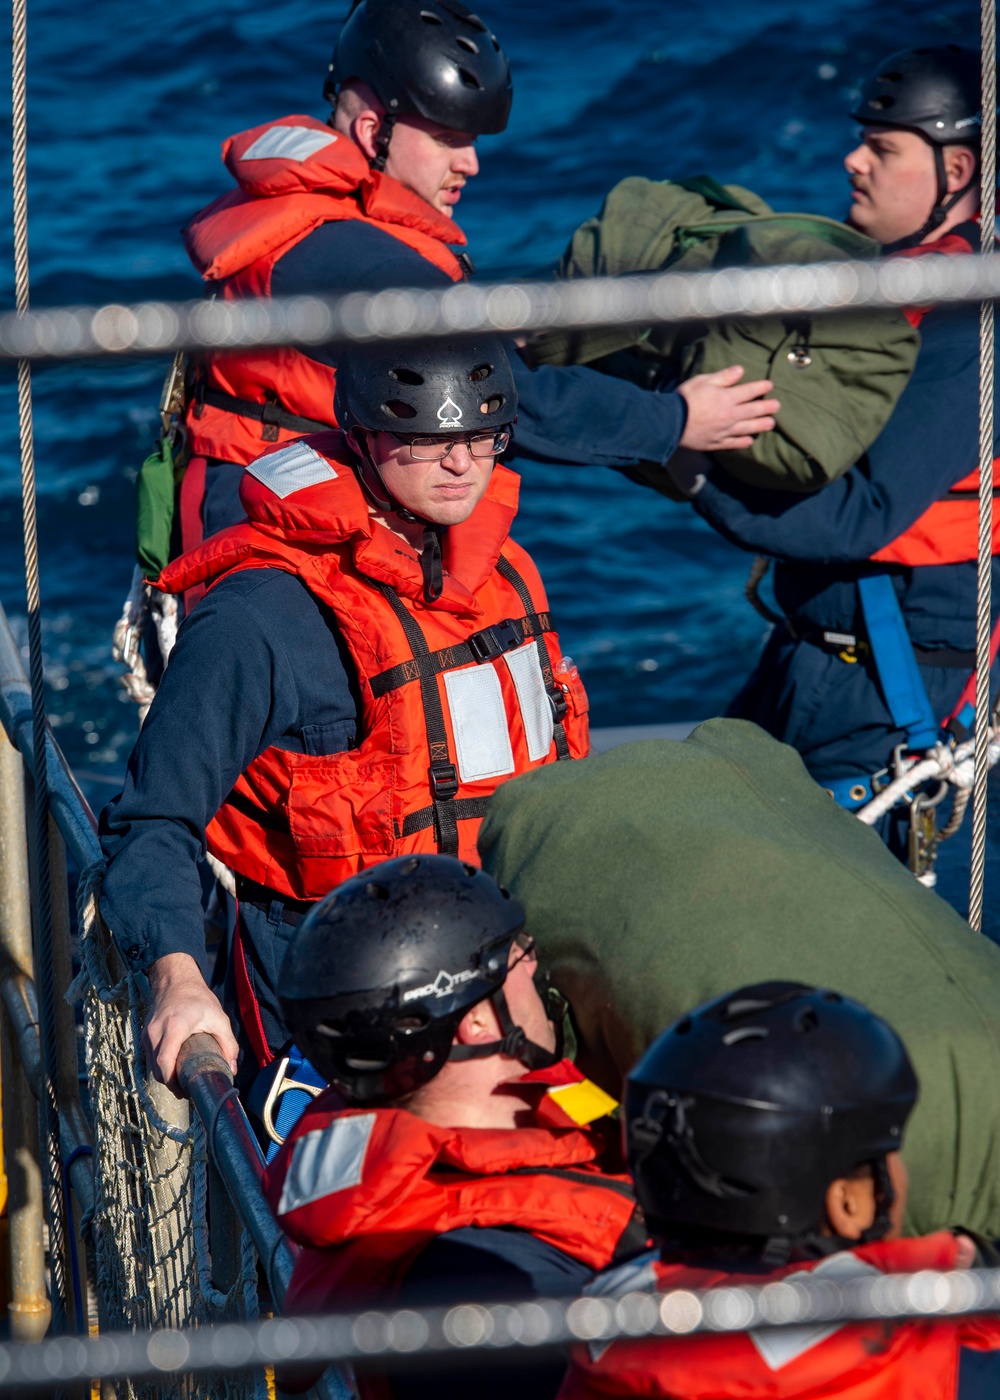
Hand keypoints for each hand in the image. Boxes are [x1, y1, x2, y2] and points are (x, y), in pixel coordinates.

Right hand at [144, 952, 238, 1093]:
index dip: (172, 1082)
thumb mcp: (219, 1017)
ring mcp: (148, 1033)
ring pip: (151, 1065)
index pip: (164, 1063)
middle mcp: (156, 1032)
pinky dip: (160, 1066)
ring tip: (182, 1082)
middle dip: (171, 1083)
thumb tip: (232, 1069)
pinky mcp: (145, 1034)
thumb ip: (228, 1043)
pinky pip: (150, 1057)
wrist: (176, 980)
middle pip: (157, 1069)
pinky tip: (174, 1068)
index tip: (185, 1091)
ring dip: (165, 1076)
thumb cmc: (197, 998)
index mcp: (174, 1027)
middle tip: (187, 1091)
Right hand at [678, 364, 779, 452]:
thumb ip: (724, 376)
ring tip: (771, 424)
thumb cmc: (686, 398)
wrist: (671, 423)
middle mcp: (730, 415)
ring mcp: (725, 431)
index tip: (770, 385)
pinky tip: (749, 441)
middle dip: (768, 407)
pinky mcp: (717, 443)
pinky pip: (734, 443)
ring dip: (761, 425)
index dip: (761, 387)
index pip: (750, 391)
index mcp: (727, 397)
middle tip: (777, 406)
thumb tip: (741, 370)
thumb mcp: (704, 380)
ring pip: (748, 428)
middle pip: (754, 411)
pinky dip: (743, 442)